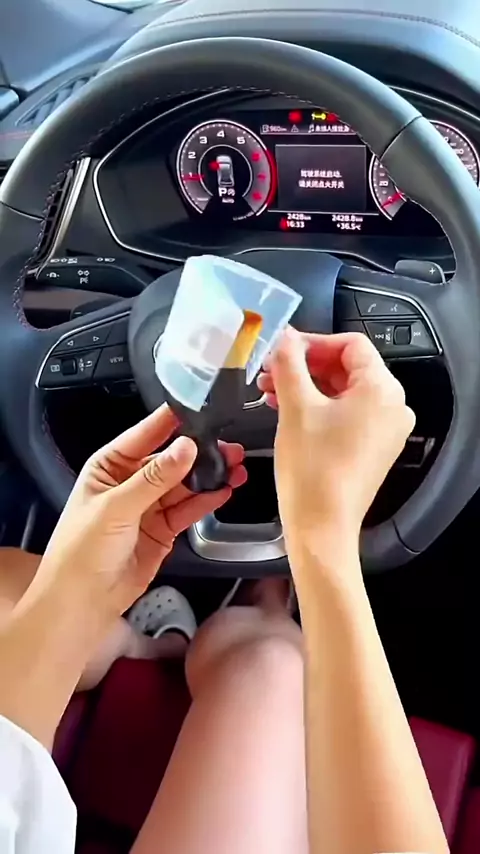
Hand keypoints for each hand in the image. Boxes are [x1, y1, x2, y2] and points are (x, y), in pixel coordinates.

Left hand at [36, 405, 246, 620]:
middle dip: (199, 453)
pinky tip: (224, 491)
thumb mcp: (117, 508)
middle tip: (228, 447)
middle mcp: (129, 482)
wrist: (81, 602)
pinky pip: (188, 509)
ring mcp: (147, 507)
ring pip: (184, 484)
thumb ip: (155, 478)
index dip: (171, 422)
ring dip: (208, 477)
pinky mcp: (163, 530)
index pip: (144, 435)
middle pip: (170, 460)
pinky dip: (206, 500)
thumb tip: (186, 448)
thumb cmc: (81, 551)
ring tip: (235, 468)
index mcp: (109, 466)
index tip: (199, 409)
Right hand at [257, 329, 414, 552]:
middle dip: (305, 365)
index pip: (350, 344)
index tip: (282, 348)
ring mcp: (384, 429)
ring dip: (307, 386)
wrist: (322, 528)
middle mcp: (392, 406)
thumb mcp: (295, 407)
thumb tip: (285, 338)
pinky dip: (318, 407)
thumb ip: (289, 364)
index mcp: (382, 390)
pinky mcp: (372, 448)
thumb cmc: (313, 470)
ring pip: (343, 391)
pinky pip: (346, 414)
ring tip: (270, 390)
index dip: (313, 341)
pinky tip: (286, 409)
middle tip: (270, 369)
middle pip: (347, 367)